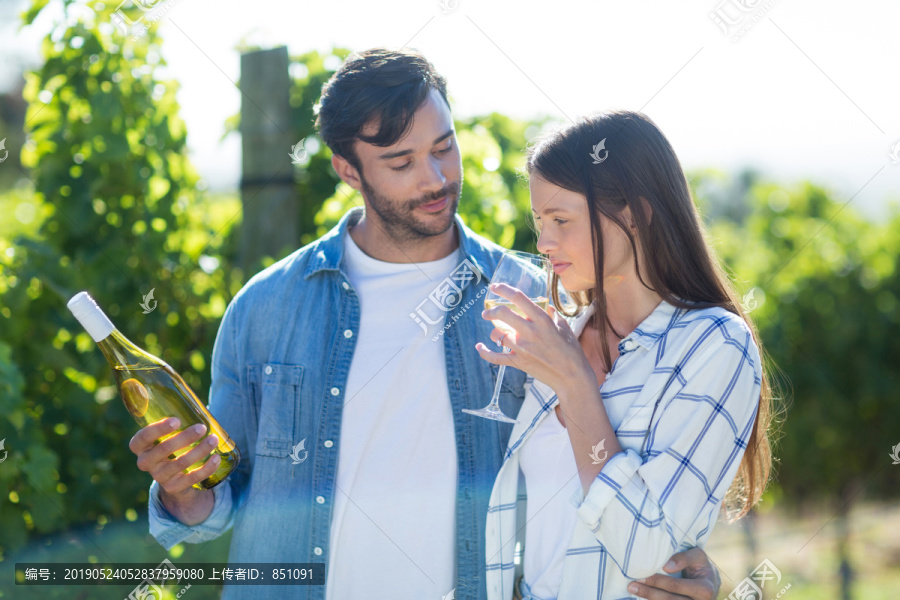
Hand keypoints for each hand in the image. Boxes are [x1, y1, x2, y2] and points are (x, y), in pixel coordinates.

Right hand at [129, 418, 219, 502]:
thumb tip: (197, 403)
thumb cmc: (173, 446)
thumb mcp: (167, 435)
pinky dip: (206, 468)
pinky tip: (216, 458)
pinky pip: (191, 478)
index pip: (142, 438)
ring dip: (200, 450)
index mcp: (140, 447)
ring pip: (180, 463)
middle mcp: (146, 462)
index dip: (157, 429)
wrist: (175, 478)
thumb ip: (174, 422)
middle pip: (163, 450)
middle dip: (185, 437)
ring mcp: (159, 477)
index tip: (177, 421)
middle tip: (202, 427)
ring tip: (214, 439)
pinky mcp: (174, 488)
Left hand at [476, 283, 592, 395]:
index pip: (519, 298)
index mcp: (542, 320)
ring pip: (497, 335)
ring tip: (496, 334)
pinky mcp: (518, 363)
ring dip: (494, 333)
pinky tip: (479, 346)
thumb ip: (552, 314)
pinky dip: (485, 352)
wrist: (571, 376)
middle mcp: (530, 332)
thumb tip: (545, 306)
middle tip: (486, 312)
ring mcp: (522, 348)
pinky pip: (495, 357)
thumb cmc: (571, 351)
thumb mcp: (564, 327)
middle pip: (502, 314)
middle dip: (491, 311)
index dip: (504, 290)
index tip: (495, 287)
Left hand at [628, 547, 719, 599]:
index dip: (659, 582)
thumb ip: (684, 558)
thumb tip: (666, 566)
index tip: (642, 576)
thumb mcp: (698, 556)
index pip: (677, 586)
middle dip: (649, 592)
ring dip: (649, 598)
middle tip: (631, 585)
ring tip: (633, 590)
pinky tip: (641, 597)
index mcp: (705, 589)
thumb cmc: (701, 565)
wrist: (711, 581)